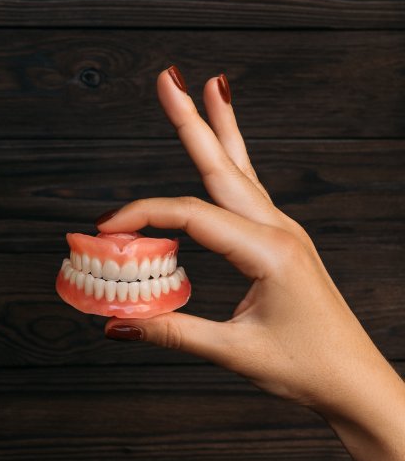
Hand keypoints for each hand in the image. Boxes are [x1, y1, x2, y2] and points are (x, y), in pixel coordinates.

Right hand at [97, 67, 404, 460]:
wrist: (354, 381)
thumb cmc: (307, 367)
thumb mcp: (234, 352)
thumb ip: (172, 332)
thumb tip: (117, 325)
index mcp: (268, 251)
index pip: (191, 216)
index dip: (142, 215)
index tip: (105, 229)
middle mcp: (278, 231)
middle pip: (223, 165)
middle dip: (193, 120)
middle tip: (169, 79)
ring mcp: (282, 232)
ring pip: (241, 170)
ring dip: (219, 129)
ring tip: (206, 90)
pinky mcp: (280, 242)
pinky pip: (249, 191)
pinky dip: (232, 161)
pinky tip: (225, 150)